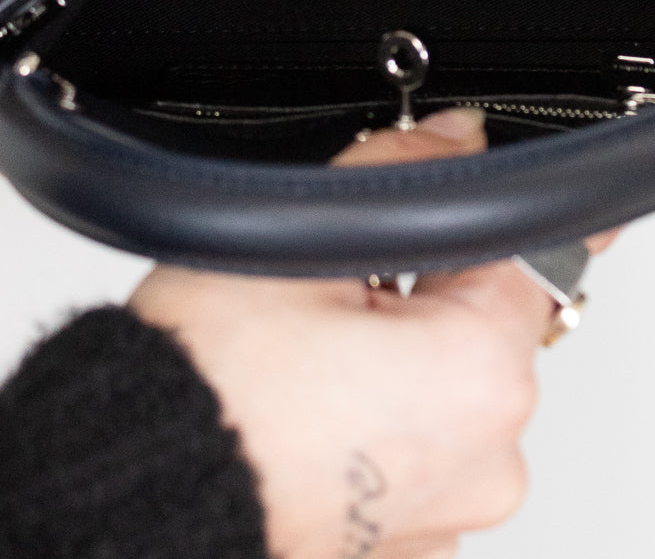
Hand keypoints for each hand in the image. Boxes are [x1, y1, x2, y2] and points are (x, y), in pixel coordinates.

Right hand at [130, 108, 615, 558]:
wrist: (128, 491)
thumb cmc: (204, 387)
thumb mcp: (304, 238)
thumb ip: (400, 168)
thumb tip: (451, 137)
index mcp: (481, 376)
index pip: (526, 255)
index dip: (472, 220)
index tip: (441, 226)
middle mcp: (487, 460)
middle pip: (484, 329)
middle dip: (424, 296)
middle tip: (338, 293)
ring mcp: (447, 517)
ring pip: (446, 397)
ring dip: (402, 369)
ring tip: (313, 365)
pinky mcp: (405, 549)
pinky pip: (415, 461)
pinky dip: (379, 433)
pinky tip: (314, 419)